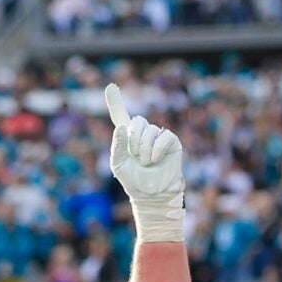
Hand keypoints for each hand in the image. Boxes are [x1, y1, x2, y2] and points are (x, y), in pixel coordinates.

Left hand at [104, 83, 185, 243]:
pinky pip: (163, 136)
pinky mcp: (171, 142)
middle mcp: (144, 134)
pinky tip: (154, 160)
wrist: (151, 195)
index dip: (115, 102)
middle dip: (133, 140)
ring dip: (144, 149)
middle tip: (135, 156)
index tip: (110, 86)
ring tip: (146, 163)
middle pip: (137, 121)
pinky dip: (156, 148)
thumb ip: (117, 146)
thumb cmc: (134, 182)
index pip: (121, 116)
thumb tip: (122, 128)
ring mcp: (158, 137)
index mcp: (128, 138)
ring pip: (149, 130)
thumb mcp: (119, 165)